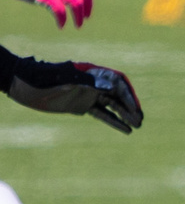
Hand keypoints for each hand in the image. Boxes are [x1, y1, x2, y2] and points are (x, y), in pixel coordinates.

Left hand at [4, 56, 140, 132]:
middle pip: (118, 95)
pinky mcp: (82, 106)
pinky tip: (125, 130)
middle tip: (140, 120)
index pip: (117, 82)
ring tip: (138, 126)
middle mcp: (94, 84)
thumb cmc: (44, 78)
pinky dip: (113, 122)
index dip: (128, 95)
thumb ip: (90, 83)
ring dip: (125, 115)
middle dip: (130, 107)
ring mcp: (88, 95)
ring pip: (113, 106)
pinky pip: (102, 114)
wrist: (24, 84)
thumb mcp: (66, 80)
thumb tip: (113, 87)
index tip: (134, 108)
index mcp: (93, 73)